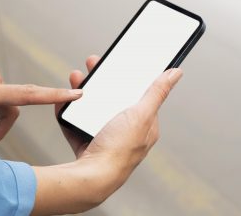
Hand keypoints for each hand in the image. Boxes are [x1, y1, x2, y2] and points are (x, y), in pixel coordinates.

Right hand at [31, 56, 182, 214]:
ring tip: (76, 77)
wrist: (90, 178)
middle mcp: (125, 132)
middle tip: (92, 64)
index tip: (118, 61)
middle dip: (102, 80)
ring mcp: (104, 138)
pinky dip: (69, 111)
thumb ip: (157, 92)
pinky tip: (64, 101)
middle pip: (113, 98)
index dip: (129, 76)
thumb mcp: (141, 114)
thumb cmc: (119, 149)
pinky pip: (75, 123)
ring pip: (92, 108)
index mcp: (144, 125)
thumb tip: (176, 73)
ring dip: (83, 91)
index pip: (139, 94)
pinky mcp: (85, 144)